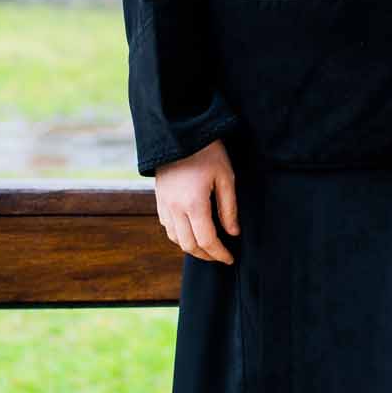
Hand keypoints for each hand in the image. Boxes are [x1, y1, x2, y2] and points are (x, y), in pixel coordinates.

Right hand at [154, 138, 239, 263]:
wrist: (178, 133)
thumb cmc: (207, 152)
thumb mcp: (225, 177)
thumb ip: (229, 208)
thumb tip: (233, 233)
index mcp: (193, 203)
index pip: (206, 240)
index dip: (219, 254)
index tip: (230, 259)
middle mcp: (175, 208)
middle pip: (189, 245)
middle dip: (206, 255)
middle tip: (221, 256)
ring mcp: (164, 205)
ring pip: (175, 239)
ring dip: (192, 247)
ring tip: (208, 246)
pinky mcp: (159, 200)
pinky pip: (167, 227)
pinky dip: (180, 236)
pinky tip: (192, 232)